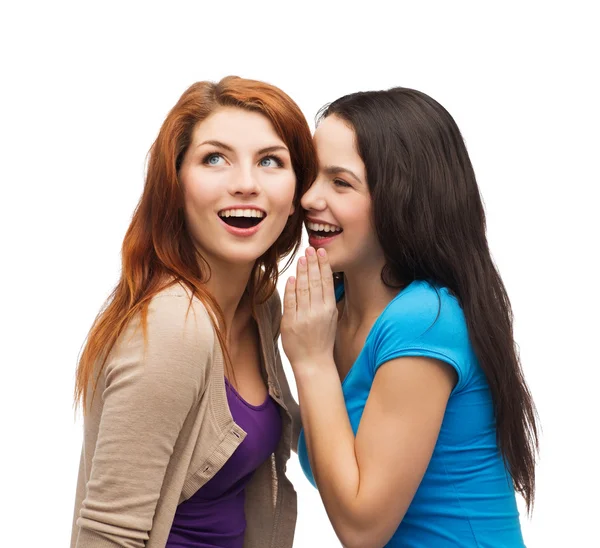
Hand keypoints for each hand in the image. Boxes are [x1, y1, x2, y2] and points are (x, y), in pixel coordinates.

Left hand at [281, 247, 337, 371]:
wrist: (314, 363)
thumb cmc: (322, 341)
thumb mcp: (330, 319)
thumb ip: (325, 301)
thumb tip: (322, 282)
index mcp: (329, 309)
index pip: (326, 283)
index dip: (324, 266)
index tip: (321, 253)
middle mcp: (318, 312)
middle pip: (315, 282)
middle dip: (312, 264)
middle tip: (310, 249)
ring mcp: (304, 317)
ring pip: (303, 289)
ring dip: (302, 271)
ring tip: (302, 258)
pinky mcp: (291, 323)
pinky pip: (290, 301)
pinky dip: (291, 288)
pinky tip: (292, 277)